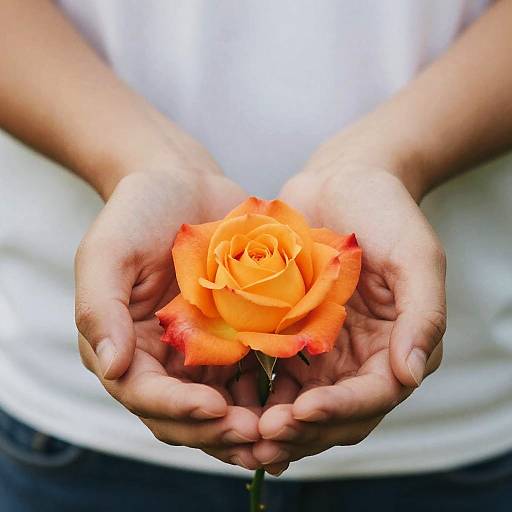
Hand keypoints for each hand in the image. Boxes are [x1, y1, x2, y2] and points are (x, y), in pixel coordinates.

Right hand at [76, 170, 261, 469]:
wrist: (182, 183)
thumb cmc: (138, 212)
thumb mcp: (107, 252)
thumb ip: (100, 309)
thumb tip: (112, 368)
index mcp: (123, 345)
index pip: (143, 394)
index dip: (176, 408)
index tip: (214, 408)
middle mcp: (159, 358)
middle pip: (182, 414)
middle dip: (215, 430)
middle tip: (255, 435)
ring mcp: (199, 351)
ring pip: (219, 406)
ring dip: (245, 426)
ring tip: (280, 431)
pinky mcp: (232, 336)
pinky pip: (248, 377)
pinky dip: (266, 396)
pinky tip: (295, 401)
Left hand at [252, 164, 445, 474]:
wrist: (343, 180)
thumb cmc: (385, 211)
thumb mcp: (416, 256)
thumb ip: (423, 314)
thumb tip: (412, 372)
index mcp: (398, 345)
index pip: (373, 395)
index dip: (340, 409)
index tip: (303, 411)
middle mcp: (362, 356)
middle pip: (335, 412)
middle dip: (303, 429)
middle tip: (263, 437)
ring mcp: (325, 348)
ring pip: (302, 402)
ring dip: (275, 422)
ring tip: (242, 429)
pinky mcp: (293, 333)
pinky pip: (276, 373)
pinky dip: (258, 392)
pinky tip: (231, 397)